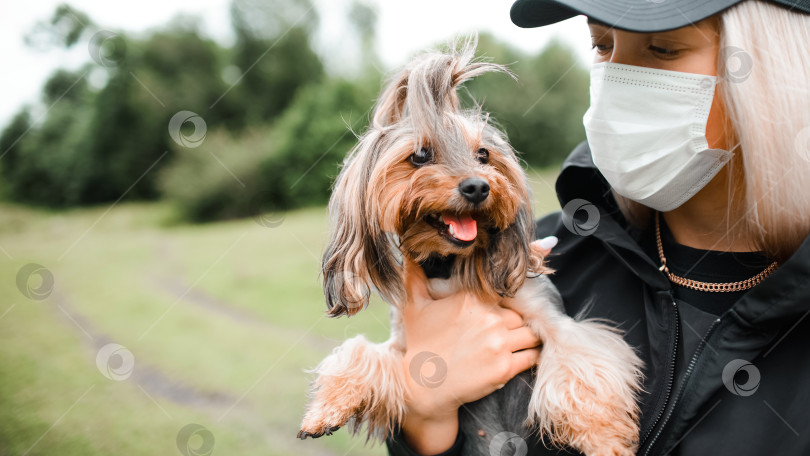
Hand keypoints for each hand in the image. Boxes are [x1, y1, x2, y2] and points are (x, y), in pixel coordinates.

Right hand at [396, 236, 556, 453]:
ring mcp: (499, 343)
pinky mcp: (505, 367)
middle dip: (518, 322)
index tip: (505, 312)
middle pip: (520, 314)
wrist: (423, 386)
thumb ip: (415, 279)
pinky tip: (527, 356)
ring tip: (525, 342)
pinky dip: (532, 355)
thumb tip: (408, 257)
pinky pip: (531, 356)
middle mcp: (489, 318)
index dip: (506, 304)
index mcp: (471, 299)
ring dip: (530, 338)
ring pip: (530, 333)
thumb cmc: (420, 345)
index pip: (504, 294)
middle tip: (515, 330)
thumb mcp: (414, 308)